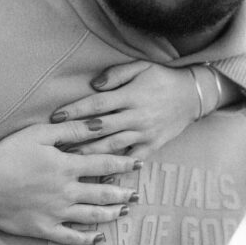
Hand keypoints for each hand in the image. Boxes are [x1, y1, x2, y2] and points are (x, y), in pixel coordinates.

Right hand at [0, 122, 140, 244]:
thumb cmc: (8, 154)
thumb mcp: (39, 133)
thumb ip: (71, 129)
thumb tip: (99, 123)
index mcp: (67, 166)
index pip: (104, 163)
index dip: (124, 163)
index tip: (139, 163)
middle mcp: (67, 191)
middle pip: (103, 192)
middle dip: (123, 193)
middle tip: (137, 194)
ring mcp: (57, 212)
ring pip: (93, 215)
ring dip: (112, 214)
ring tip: (124, 212)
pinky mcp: (44, 228)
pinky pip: (71, 237)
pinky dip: (87, 239)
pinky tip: (98, 238)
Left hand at [49, 61, 206, 160]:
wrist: (192, 95)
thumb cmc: (162, 77)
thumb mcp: (140, 67)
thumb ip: (116, 75)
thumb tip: (94, 86)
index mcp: (130, 96)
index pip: (97, 104)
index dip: (76, 110)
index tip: (55, 116)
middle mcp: (136, 116)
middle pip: (100, 128)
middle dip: (75, 135)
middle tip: (53, 143)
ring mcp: (144, 133)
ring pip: (112, 146)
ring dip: (88, 154)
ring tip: (67, 159)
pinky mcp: (152, 145)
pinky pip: (131, 159)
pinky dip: (116, 169)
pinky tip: (100, 177)